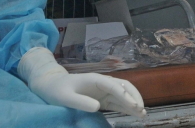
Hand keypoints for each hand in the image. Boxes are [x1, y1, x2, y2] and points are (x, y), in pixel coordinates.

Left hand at [18, 47, 145, 116]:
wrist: (51, 86)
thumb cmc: (57, 90)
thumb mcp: (66, 97)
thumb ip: (81, 102)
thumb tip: (98, 107)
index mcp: (95, 80)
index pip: (114, 86)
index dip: (125, 96)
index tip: (134, 106)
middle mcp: (103, 83)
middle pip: (124, 87)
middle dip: (134, 97)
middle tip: (141, 111)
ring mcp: (103, 91)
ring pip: (123, 95)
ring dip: (133, 103)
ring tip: (142, 114)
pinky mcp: (102, 99)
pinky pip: (118, 102)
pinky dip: (127, 107)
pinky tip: (134, 113)